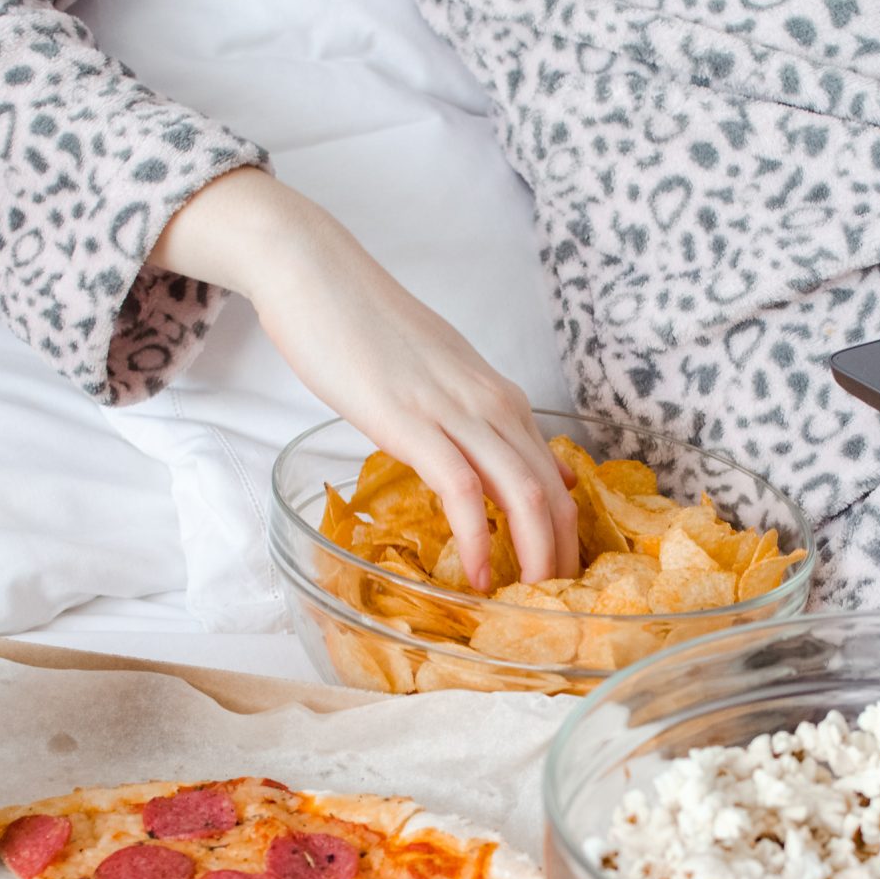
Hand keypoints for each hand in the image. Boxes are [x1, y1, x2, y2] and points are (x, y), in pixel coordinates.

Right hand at [150, 169, 577, 590]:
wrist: (315, 271)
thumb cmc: (365, 326)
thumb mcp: (437, 376)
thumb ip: (470, 419)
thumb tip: (496, 461)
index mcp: (499, 397)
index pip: (555, 475)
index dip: (564, 532)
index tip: (556, 577)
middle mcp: (493, 404)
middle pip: (552, 492)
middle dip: (561, 555)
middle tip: (555, 607)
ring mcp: (455, 412)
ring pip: (523, 494)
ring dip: (534, 556)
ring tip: (528, 603)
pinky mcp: (412, 421)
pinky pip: (463, 490)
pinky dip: (477, 538)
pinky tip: (476, 574)